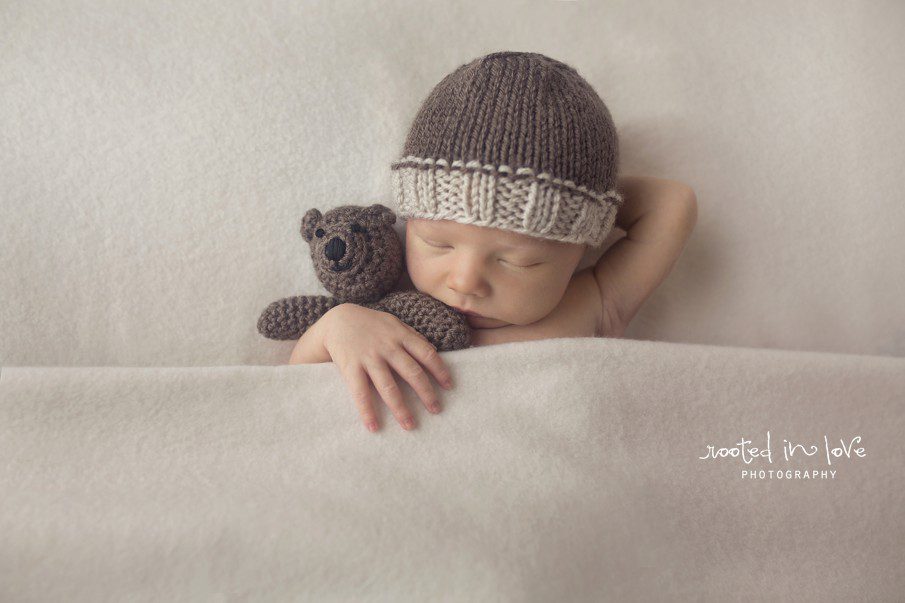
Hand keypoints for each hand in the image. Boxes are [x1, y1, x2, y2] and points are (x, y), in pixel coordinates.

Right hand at [319, 303, 454, 432]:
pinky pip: (360, 393)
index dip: (440, 370)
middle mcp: (388, 347)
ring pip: (389, 387)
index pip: (426, 354)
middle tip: (436, 410)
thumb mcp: (394, 323)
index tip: (449, 386)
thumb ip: (412, 336)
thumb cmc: (371, 324)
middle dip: (426, 393)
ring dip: (401, 408)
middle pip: (412, 373)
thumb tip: (434, 351)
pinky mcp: (351, 368)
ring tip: (410, 425)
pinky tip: (374, 427)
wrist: (338, 320)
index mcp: (401, 336)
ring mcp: (369, 358)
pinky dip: (367, 411)